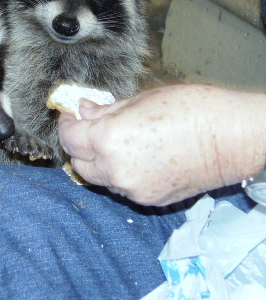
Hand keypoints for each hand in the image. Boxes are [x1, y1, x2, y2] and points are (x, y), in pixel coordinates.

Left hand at [58, 85, 265, 205]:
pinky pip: (121, 187)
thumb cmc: (195, 110)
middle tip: (88, 129)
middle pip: (78, 162)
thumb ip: (106, 110)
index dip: (66, 124)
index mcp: (108, 140)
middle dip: (78, 145)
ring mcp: (132, 189)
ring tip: (117, 142)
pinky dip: (120, 173)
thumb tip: (84, 111)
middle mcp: (115, 169)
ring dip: (98, 161)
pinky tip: (136, 157)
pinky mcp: (148, 200)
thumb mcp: (142, 99)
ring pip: (99, 177)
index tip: (71, 116)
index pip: (69, 137)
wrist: (234, 138)